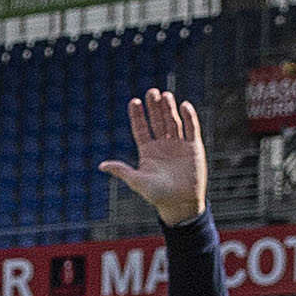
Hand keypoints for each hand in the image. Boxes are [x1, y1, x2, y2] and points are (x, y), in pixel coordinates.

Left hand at [102, 87, 204, 223]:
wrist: (180, 203)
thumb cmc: (157, 195)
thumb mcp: (137, 181)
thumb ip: (122, 170)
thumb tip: (101, 166)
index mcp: (147, 151)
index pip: (141, 129)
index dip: (138, 116)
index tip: (133, 101)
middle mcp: (163, 145)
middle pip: (157, 121)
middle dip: (154, 107)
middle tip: (151, 92)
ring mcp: (178, 144)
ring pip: (173, 122)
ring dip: (169, 109)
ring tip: (164, 95)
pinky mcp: (194, 147)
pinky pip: (191, 128)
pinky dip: (189, 117)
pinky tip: (184, 105)